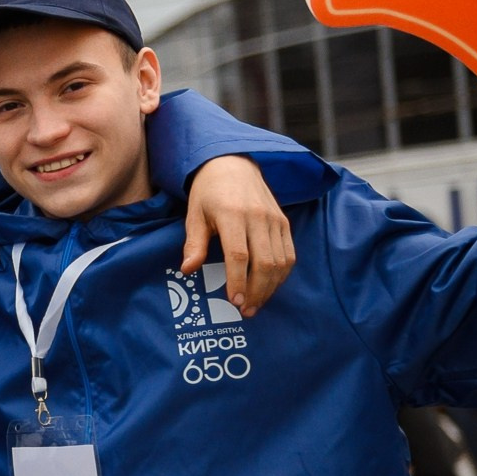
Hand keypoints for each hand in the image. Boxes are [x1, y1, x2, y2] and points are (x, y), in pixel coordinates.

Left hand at [181, 156, 295, 316]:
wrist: (233, 165)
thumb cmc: (208, 193)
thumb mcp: (194, 215)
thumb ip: (194, 244)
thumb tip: (187, 270)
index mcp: (232, 214)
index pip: (239, 255)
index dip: (238, 281)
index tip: (235, 302)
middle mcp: (258, 217)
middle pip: (264, 262)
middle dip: (257, 291)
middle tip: (246, 311)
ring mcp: (275, 219)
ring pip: (280, 261)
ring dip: (271, 286)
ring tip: (257, 304)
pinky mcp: (284, 221)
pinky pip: (289, 253)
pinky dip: (282, 274)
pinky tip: (269, 286)